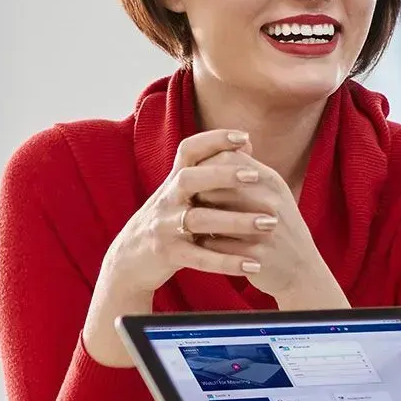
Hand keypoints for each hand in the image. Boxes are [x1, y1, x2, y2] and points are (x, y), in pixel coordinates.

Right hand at [84, 129, 273, 363]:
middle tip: (256, 176)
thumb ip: (211, 171)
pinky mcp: (168, 255)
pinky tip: (254, 264)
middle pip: (190, 179)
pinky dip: (228, 262)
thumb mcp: (182, 193)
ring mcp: (165, 227)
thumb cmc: (169, 220)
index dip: (213, 139)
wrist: (131, 260)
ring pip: (200, 219)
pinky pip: (200, 258)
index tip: (243, 136)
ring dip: (237, 221)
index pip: (189, 150)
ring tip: (270, 223)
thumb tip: (246, 144)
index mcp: (174, 181)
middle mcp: (167, 199)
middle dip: (223, 175)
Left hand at [192, 157, 348, 309]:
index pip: (227, 157)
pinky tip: (202, 246)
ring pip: (213, 215)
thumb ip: (243, 172)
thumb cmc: (279, 228)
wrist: (302, 270)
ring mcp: (264, 229)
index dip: (205, 167)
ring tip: (191, 222)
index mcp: (271, 181)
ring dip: (198, 219)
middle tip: (188, 202)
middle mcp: (270, 201)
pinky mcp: (257, 255)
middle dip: (198, 194)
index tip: (195, 178)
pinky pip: (217, 245)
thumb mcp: (270, 194)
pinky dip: (206, 244)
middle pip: (217, 185)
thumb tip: (208, 152)